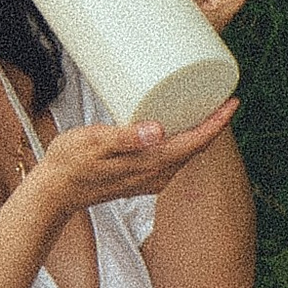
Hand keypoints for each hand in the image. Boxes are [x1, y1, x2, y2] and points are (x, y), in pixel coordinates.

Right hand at [30, 100, 238, 215]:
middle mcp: (157, 175)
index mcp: (152, 164)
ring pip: (185, 153)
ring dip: (198, 131)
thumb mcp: (95, 143)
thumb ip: (126, 138)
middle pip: (196, 147)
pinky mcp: (140, 178)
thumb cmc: (70, 165)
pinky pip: (171, 157)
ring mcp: (150, 179)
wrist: (54, 192)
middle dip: (213, 122)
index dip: (218, 122)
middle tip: (222, 94)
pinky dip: (181, 139)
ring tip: (203, 104)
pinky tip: (174, 125)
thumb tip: (157, 131)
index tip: (233, 100)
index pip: (197, 142)